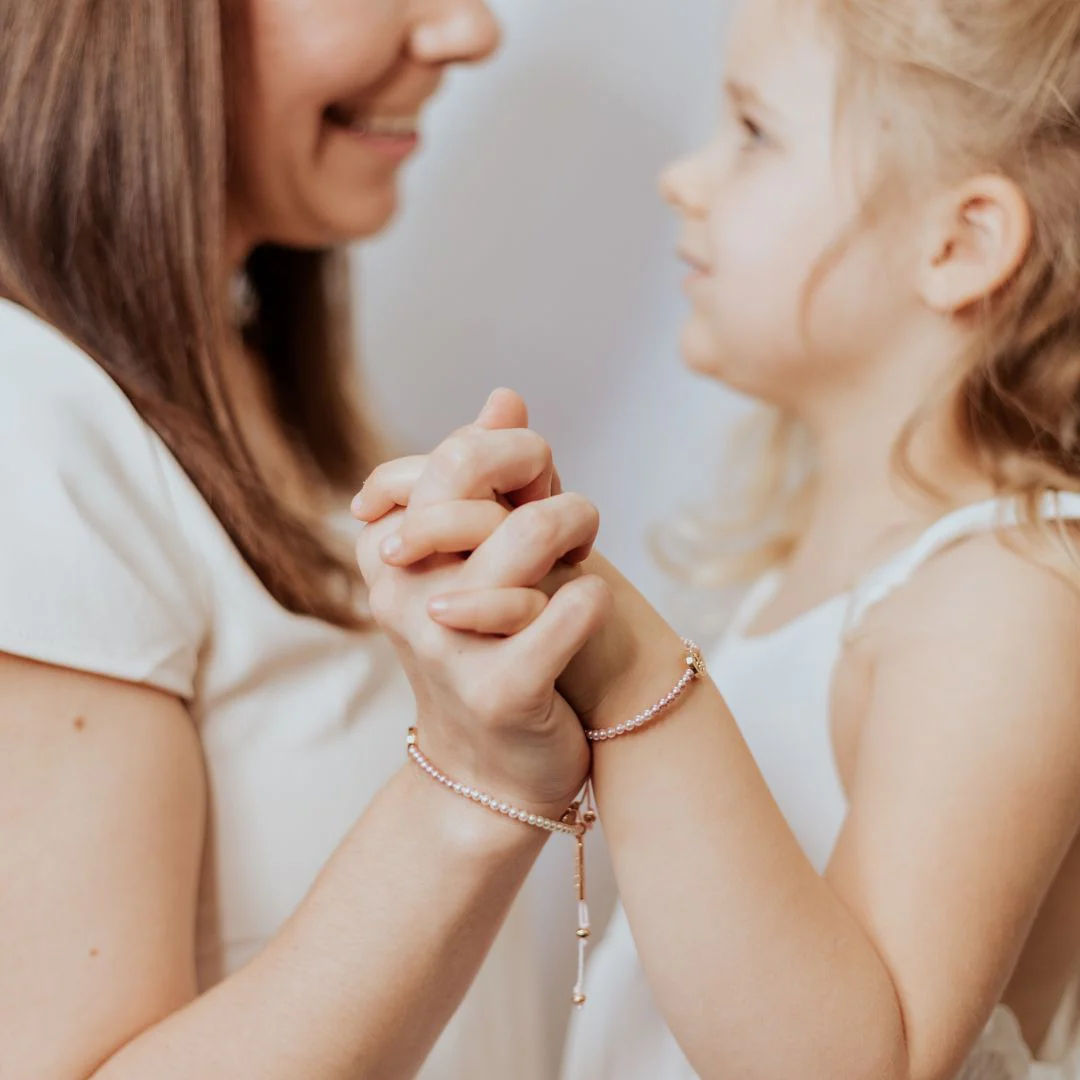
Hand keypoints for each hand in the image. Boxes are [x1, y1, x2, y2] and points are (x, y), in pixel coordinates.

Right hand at [353, 393, 611, 818]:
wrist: (494, 769)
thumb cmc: (491, 646)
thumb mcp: (477, 558)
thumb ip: (487, 479)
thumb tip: (505, 398)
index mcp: (387, 549)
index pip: (450, 455)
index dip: (511, 455)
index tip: (536, 484)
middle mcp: (400, 592)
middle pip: (472, 479)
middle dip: (542, 479)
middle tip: (570, 517)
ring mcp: (444, 643)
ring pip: (528, 534)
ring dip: (577, 531)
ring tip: (583, 559)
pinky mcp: (499, 691)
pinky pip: (568, 609)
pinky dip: (592, 600)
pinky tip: (586, 610)